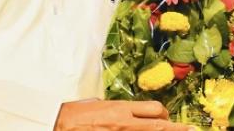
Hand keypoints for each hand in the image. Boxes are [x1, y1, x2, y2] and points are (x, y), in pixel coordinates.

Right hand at [54, 99, 192, 129]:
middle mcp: (125, 123)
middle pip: (160, 126)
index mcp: (121, 109)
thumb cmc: (73, 115)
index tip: (170, 120)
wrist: (57, 124)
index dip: (166, 117)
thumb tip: (128, 112)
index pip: (155, 110)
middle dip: (176, 129)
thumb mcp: (98, 105)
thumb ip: (116, 109)